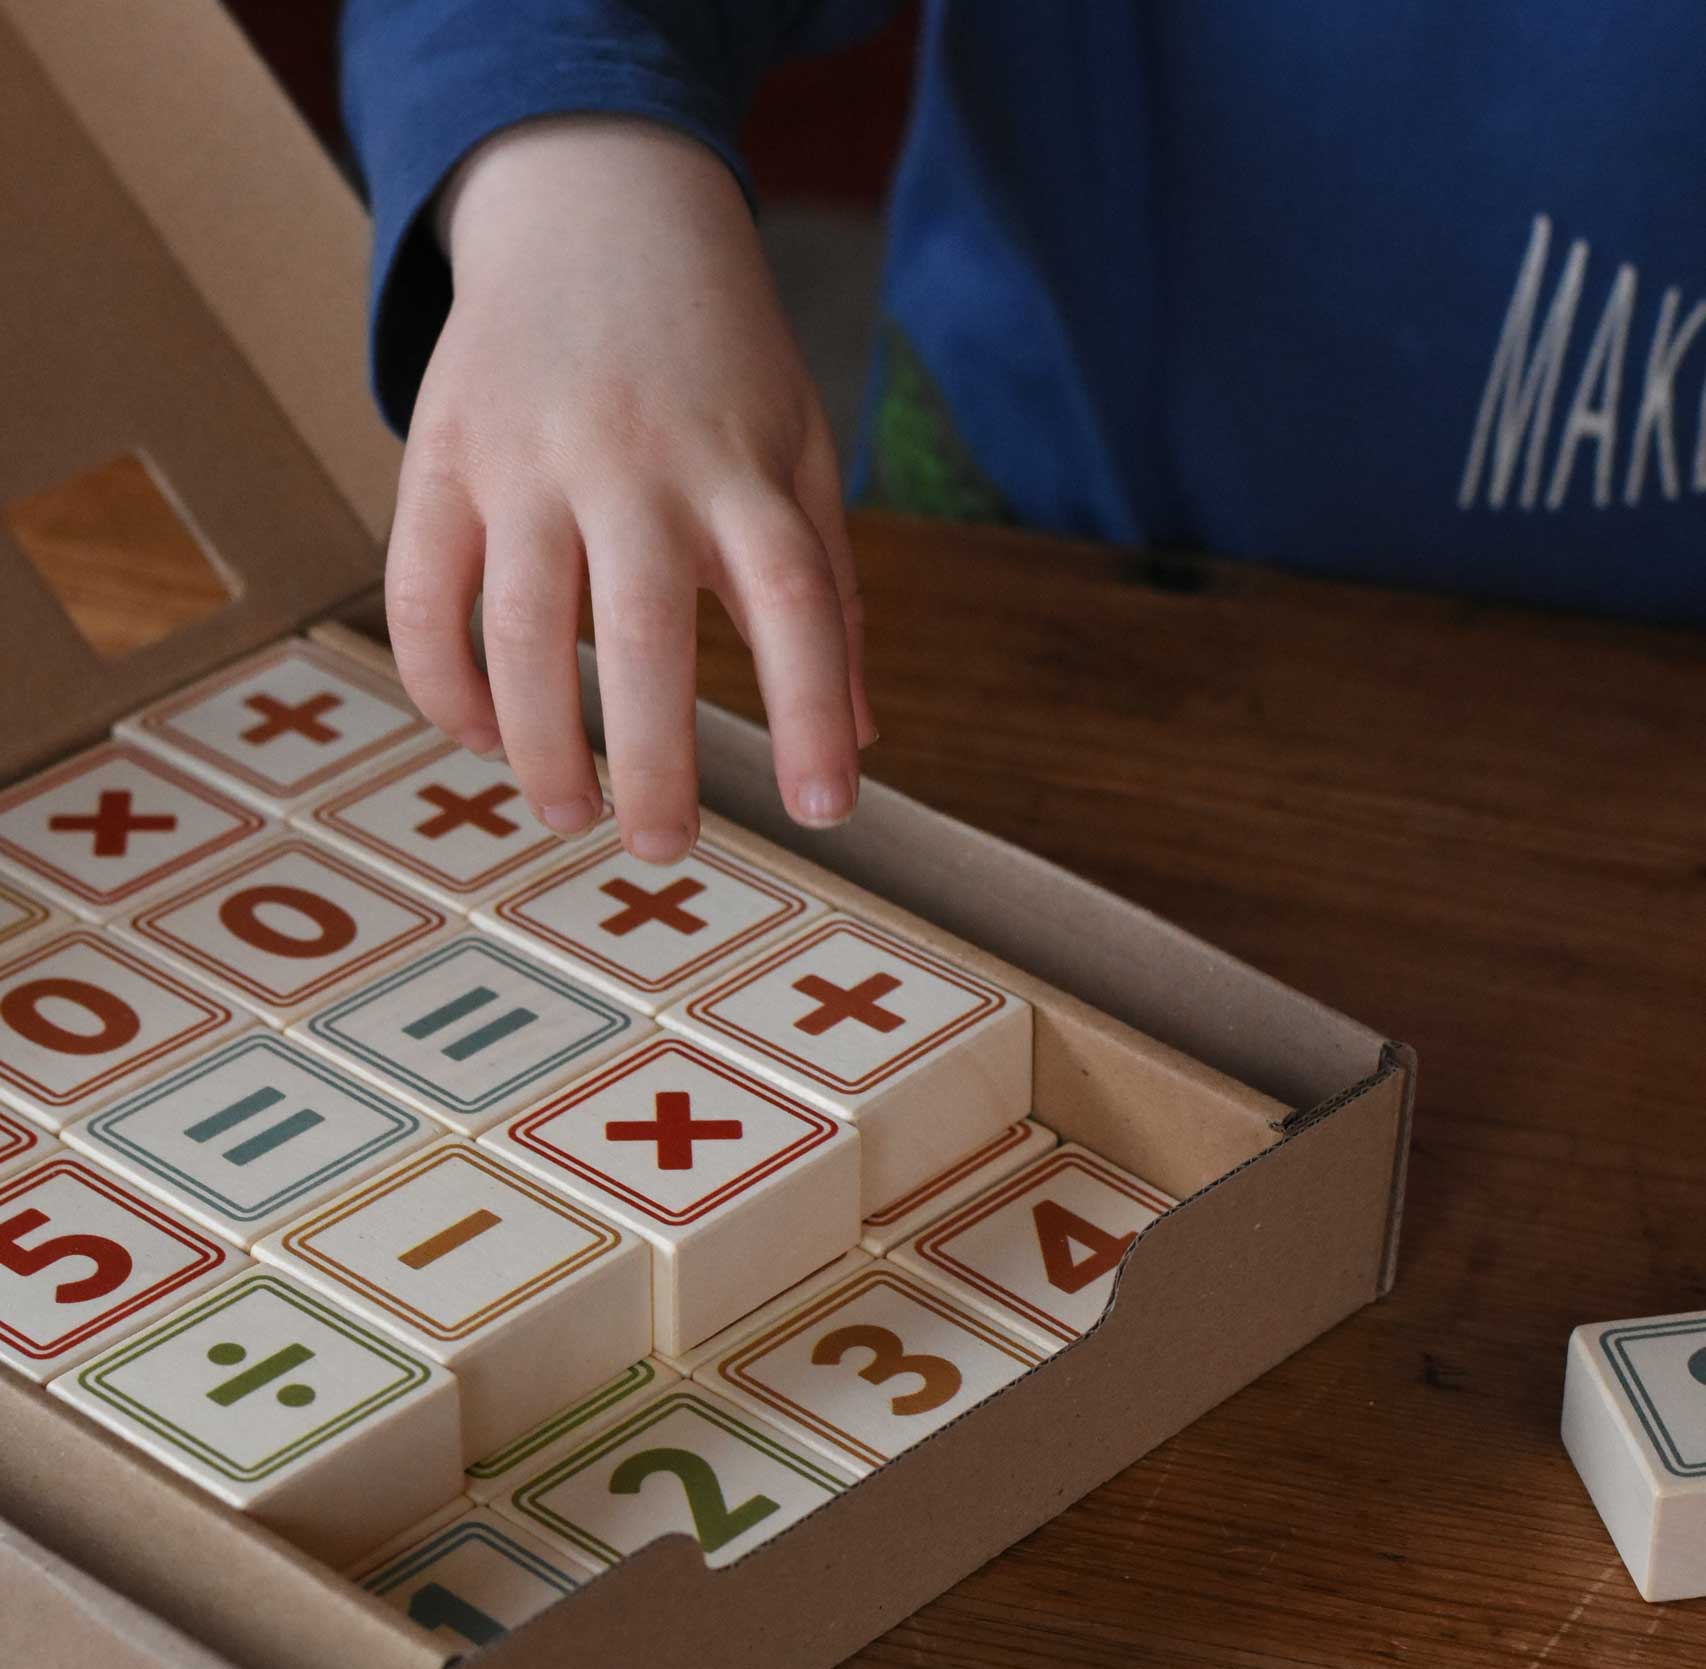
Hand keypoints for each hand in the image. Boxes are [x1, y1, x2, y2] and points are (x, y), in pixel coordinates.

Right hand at [385, 117, 873, 862]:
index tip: (826, 812)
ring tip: (567, 814)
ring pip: (517, 630)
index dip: (812, 713)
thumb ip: (828, 592)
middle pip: (643, 637)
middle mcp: (635, 461)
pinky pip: (420, 594)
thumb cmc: (715, 357)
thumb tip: (861, 742)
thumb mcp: (797, 447)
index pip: (793, 603)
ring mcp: (528, 456)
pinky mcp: (441, 454)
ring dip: (539, 745)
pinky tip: (482, 738)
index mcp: (741, 467)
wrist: (593, 201)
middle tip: (662, 850)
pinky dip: (442, 685)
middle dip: (654, 763)